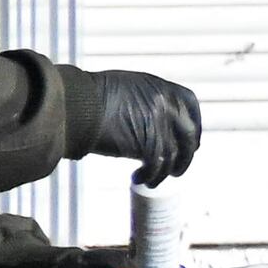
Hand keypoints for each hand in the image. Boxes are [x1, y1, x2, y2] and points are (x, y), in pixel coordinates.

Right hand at [81, 70, 206, 184]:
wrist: (74, 104)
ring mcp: (159, 123)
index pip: (189, 104)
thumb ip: (145, 99)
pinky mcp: (148, 143)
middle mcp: (165, 103)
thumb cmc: (88, 97)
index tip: (190, 139)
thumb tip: (150, 118)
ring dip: (165, 171)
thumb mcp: (125, 87)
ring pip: (173, 154)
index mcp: (159, 86)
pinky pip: (157, 166)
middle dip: (186, 154)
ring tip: (153, 180)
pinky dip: (151, 176)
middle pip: (187, 133)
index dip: (193, 124)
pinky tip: (140, 179)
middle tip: (178, 168)